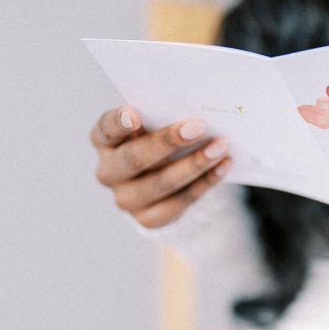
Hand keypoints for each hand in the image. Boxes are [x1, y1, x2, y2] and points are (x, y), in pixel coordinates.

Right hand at [89, 106, 232, 228]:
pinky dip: (205, 182)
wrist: (163, 180)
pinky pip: (180, 202)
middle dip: (167, 142)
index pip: (106, 129)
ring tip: (220, 146)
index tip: (135, 114)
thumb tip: (192, 111)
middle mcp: (109, 171)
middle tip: (199, 127)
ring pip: (161, 183)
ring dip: (194, 163)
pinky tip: (223, 165)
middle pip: (134, 159)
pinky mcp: (148, 218)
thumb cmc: (159, 139)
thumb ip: (162, 116)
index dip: (119, 122)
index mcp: (105, 140)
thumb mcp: (154, 124)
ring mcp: (126, 198)